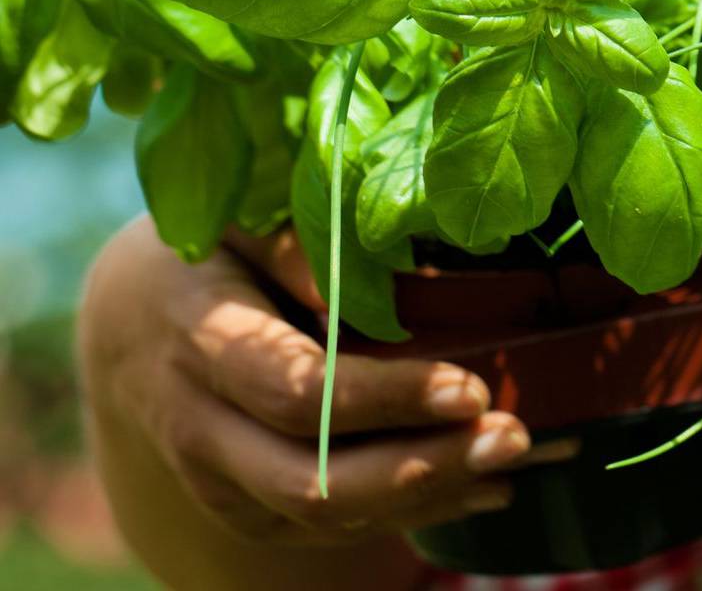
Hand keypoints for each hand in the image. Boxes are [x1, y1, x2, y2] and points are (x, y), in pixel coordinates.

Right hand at [78, 217, 575, 552]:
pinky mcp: (241, 507)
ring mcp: (216, 479)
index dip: (388, 399)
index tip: (471, 388)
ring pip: (319, 517)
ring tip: (515, 462)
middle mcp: (199, 426)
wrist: (136, 319)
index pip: (300, 392)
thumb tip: (394, 281)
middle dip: (420, 469)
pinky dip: (406, 514)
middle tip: (513, 437)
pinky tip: (482, 489)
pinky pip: (323, 529)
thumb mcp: (251, 221)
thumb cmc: (218, 249)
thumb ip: (311, 247)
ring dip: (425, 497)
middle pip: (309, 479)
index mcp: (204, 341)